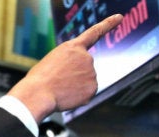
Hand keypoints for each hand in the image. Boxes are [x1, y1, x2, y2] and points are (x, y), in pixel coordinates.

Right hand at [8, 14, 123, 121]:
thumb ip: (69, 63)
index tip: (119, 18)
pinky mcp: (93, 88)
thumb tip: (78, 78)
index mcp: (73, 47)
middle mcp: (86, 57)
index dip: (108, 24)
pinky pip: (86, 93)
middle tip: (58, 80)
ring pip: (85, 81)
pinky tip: (66, 96)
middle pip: (84, 67)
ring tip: (59, 88)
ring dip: (75, 86)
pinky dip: (78, 97)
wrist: (38, 93)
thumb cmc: (39, 79)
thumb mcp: (52, 61)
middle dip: (74, 74)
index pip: (94, 33)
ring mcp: (92, 73)